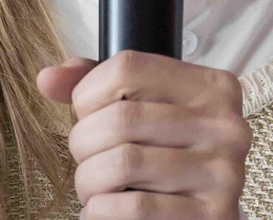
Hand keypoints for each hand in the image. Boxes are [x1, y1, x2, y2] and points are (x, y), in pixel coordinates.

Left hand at [36, 52, 252, 219]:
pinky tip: (103, 210)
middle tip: (86, 159)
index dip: (88, 94)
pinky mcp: (214, 216)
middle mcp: (225, 126)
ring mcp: (224, 174)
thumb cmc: (171, 160)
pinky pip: (135, 208)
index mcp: (210, 88)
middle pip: (121, 119)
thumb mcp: (145, 111)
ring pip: (123, 164)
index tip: (87, 115)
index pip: (127, 67)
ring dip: (89, 182)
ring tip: (94, 189)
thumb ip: (99, 86)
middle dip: (83, 144)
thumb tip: (48, 79)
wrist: (206, 218)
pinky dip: (102, 211)